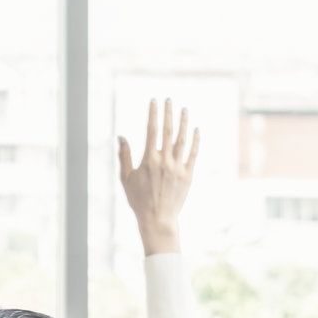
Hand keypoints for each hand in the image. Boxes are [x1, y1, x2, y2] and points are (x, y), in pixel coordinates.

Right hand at [117, 98, 198, 254]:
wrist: (158, 218)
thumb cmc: (138, 199)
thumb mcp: (126, 178)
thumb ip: (124, 156)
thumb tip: (121, 136)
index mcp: (148, 160)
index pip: (151, 130)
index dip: (153, 114)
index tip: (154, 101)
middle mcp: (165, 162)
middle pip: (168, 131)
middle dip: (168, 113)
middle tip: (169, 99)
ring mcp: (178, 168)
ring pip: (183, 140)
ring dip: (184, 123)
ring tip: (184, 109)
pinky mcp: (189, 175)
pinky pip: (193, 154)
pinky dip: (196, 141)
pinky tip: (196, 130)